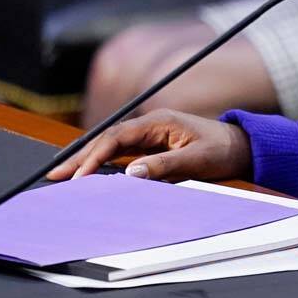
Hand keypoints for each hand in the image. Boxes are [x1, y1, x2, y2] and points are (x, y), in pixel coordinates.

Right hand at [46, 109, 253, 182]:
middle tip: (55, 174)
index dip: (95, 155)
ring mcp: (151, 135)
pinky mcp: (153, 146)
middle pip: (107, 138)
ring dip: (88, 160)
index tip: (79, 175)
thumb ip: (164, 165)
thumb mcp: (197, 159)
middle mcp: (151, 125)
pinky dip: (104, 163)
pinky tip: (90, 175)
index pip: (117, 136)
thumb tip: (130, 172)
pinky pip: (122, 153)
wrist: (242, 147)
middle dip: (80, 156)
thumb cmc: (222, 150)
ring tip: (63, 175)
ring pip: (112, 146)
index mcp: (159, 122)